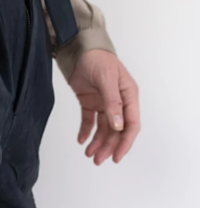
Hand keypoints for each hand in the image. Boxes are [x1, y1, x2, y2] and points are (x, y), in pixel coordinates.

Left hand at [67, 49, 140, 164]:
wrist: (78, 47)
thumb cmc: (97, 58)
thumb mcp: (107, 79)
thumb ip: (112, 103)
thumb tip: (117, 126)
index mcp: (128, 96)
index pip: (131, 125)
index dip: (125, 142)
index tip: (116, 157)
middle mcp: (118, 101)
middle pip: (116, 130)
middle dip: (108, 146)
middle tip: (97, 160)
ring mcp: (103, 102)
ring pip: (103, 128)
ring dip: (97, 141)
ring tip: (89, 154)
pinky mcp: (89, 101)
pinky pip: (89, 120)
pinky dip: (85, 131)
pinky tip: (81, 140)